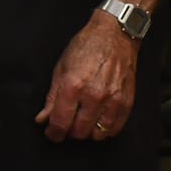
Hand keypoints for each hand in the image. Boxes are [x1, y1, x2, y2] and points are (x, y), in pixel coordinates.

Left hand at [33, 14, 137, 143]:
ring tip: (82, 120)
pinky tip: (97, 120)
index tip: (51, 133)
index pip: (60, 122)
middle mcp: (94, 95)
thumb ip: (52, 97)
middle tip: (66, 123)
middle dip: (69, 132)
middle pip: (78, 132)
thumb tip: (43, 118)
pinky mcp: (127, 103)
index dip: (53, 132)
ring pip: (97, 135)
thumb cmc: (87, 47)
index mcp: (74, 85)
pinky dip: (104, 130)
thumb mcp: (61, 67)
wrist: (115, 35)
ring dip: (87, 132)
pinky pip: (114, 129)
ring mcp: (112, 101)